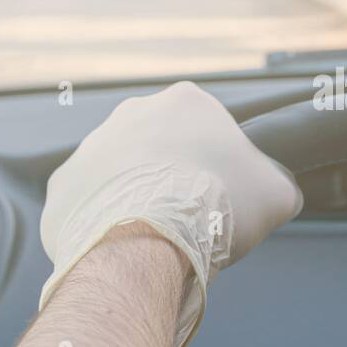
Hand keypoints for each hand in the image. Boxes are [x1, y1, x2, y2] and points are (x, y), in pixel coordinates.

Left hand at [39, 82, 302, 346]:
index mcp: (186, 102)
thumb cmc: (214, 210)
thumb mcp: (277, 195)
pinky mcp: (65, 184)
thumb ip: (280, 183)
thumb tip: (281, 192)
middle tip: (190, 215)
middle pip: (162, 145)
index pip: (209, 124)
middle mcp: (133, 111)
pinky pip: (90, 202)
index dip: (220, 161)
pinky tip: (124, 245)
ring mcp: (92, 146)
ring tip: (155, 236)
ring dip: (137, 196)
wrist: (145, 244)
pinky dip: (105, 221)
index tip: (224, 192)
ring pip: (123, 172)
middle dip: (174, 175)